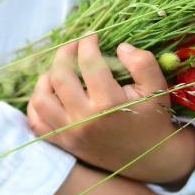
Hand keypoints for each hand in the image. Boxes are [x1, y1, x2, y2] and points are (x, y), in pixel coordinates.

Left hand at [26, 34, 194, 185]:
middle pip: (60, 76)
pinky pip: (37, 122)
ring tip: (61, 69)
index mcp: (109, 104)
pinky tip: (50, 91)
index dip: (88, 42)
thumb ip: (142, 62)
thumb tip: (119, 47)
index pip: (88, 63)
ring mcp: (70, 134)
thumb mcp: (157, 88)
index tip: (92, 36)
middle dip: (65, 52)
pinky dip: (37, 104)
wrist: (151, 158)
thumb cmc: (153, 118)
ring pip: (41, 98)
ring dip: (47, 77)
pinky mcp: (64, 144)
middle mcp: (85, 120)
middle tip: (75, 45)